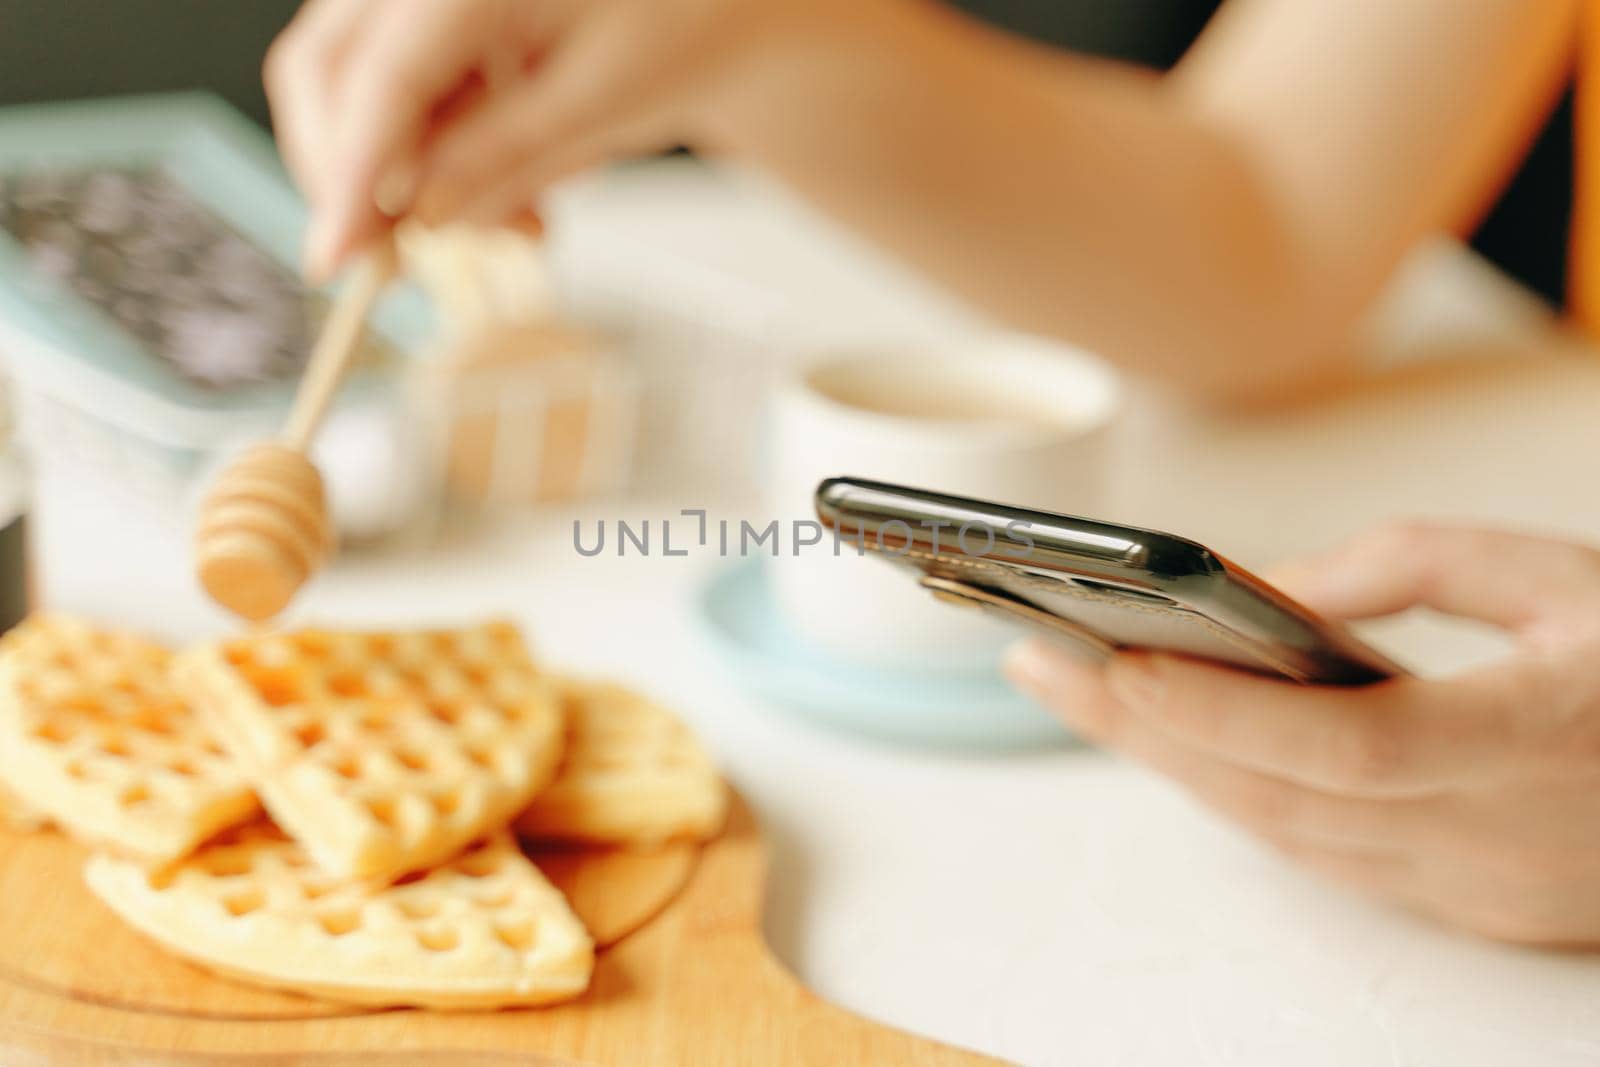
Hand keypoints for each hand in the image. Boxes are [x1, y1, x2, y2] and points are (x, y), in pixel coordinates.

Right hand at [264, 0, 828, 279]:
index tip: (334, 260)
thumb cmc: (681, 25)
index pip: (384, 76)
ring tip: (521, 225)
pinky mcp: (427, 7)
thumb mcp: (602, 102)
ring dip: (411, 171)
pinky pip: (394, 78)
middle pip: (330, 66)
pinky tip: (516, 185)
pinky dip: (438, 144)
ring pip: (352, 78)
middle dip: (356, 175)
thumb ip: (503, 156)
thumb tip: (422, 215)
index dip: (351, 176)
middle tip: (400, 259)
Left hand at [1005, 522, 1599, 945]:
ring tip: (1077, 695)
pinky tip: (1174, 748)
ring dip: (1170, 767)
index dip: (1221, 712)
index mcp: (1534, 740)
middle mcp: (1495, 837)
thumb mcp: (1566, 574)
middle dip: (1139, 731)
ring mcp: (1477, 888)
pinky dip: (1237, 798)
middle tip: (1037, 662)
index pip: (1344, 745)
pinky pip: (1321, 857)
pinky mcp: (1469, 907)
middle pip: (1276, 797)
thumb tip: (1269, 586)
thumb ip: (1415, 567)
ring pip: (1284, 836)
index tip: (1115, 661)